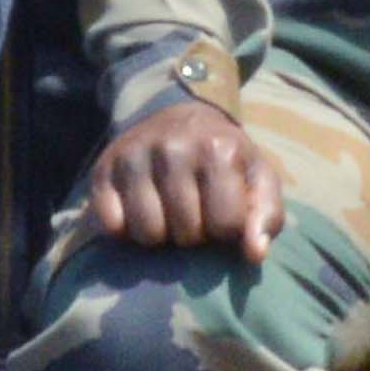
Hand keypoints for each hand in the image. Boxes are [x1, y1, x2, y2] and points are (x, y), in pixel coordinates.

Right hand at [89, 105, 288, 261]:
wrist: (176, 116)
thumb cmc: (224, 158)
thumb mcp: (257, 176)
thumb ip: (267, 215)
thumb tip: (255, 254)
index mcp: (218, 149)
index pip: (226, 225)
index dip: (226, 230)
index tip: (223, 214)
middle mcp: (173, 147)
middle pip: (185, 234)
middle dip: (193, 234)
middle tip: (193, 213)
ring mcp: (134, 157)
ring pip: (147, 234)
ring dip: (160, 236)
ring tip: (167, 215)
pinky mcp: (102, 171)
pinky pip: (111, 226)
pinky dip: (124, 230)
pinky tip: (137, 212)